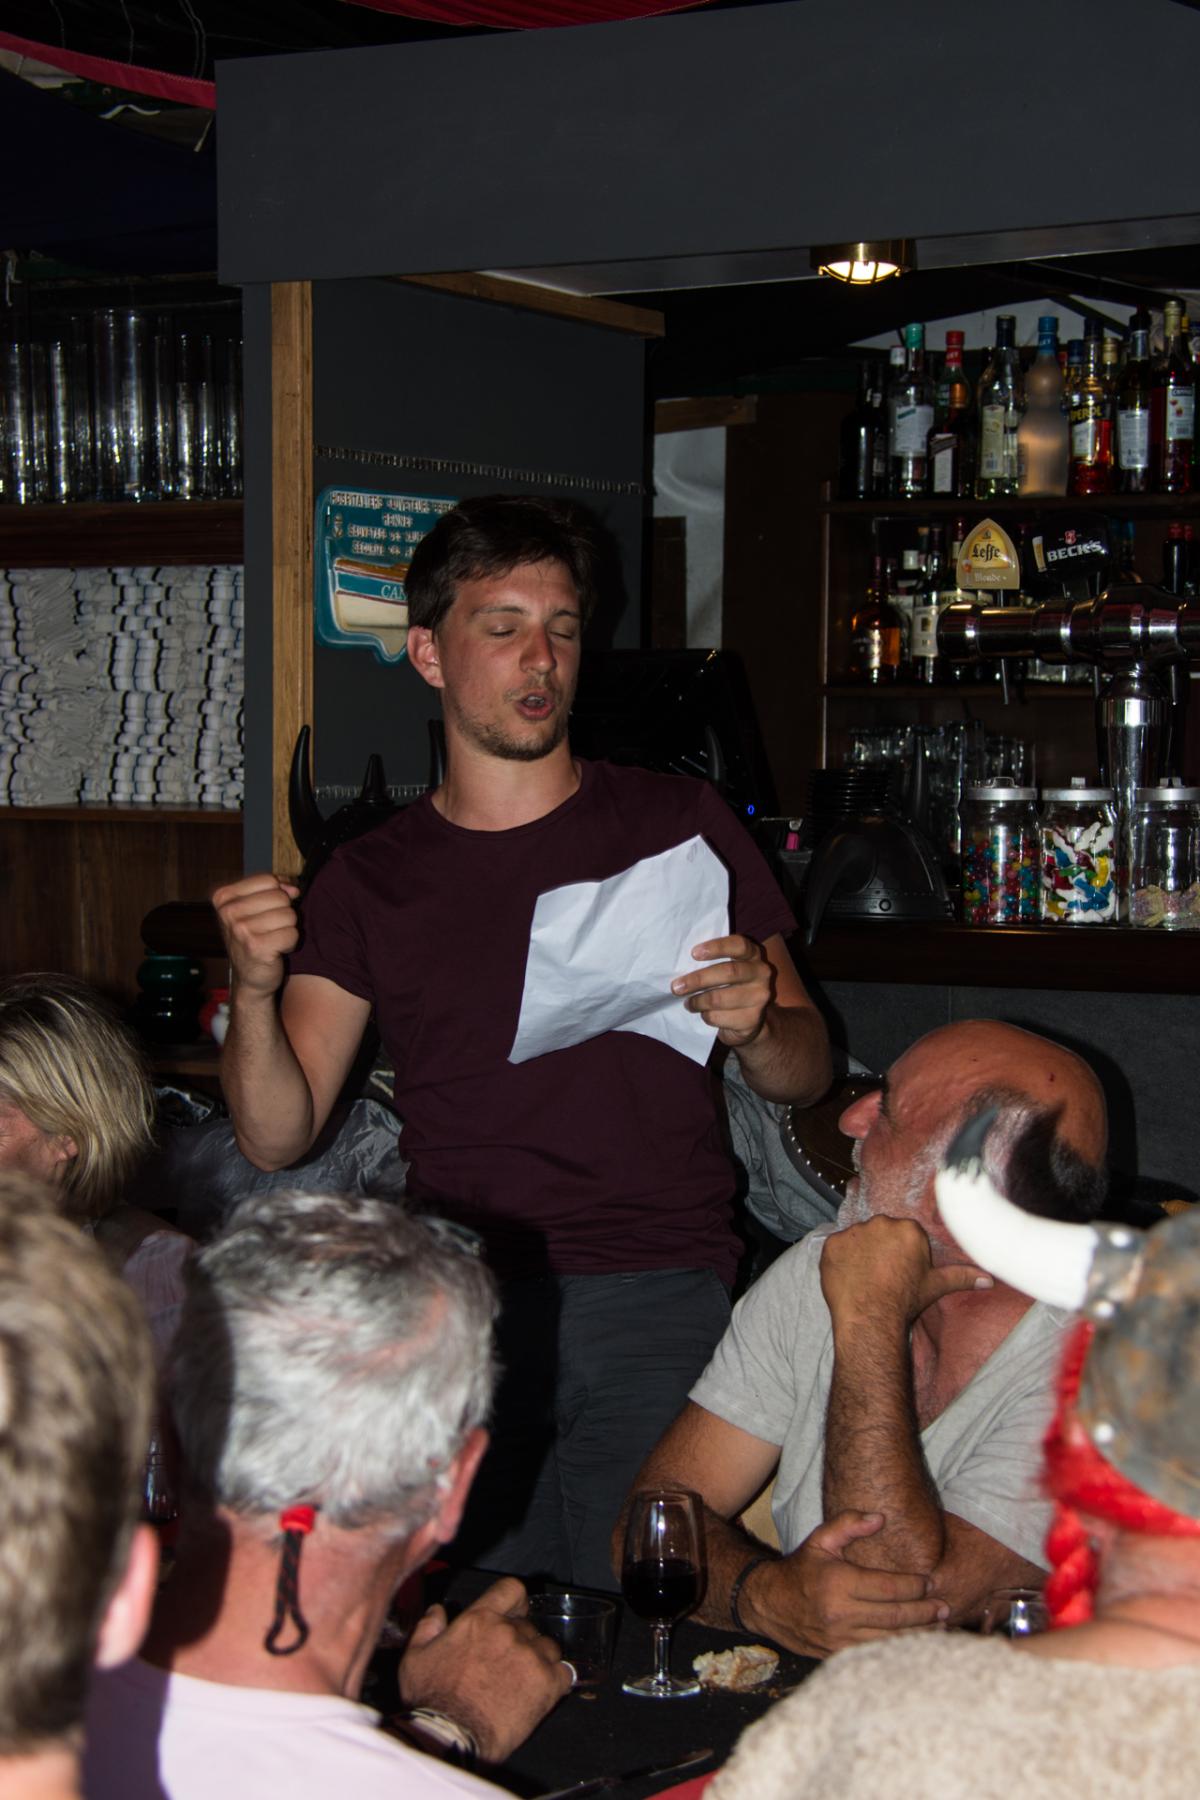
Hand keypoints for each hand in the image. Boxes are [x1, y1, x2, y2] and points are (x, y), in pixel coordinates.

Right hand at [212, 873, 301, 998]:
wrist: (250, 977)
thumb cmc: (254, 938)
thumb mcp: (255, 907)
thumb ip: (273, 889)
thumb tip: (293, 889)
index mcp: (224, 897)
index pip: (268, 880)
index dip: (278, 893)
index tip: (271, 909)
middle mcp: (228, 912)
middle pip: (280, 897)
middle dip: (283, 913)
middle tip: (270, 929)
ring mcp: (240, 930)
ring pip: (289, 915)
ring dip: (287, 928)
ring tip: (273, 939)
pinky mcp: (256, 947)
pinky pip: (292, 934)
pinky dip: (290, 943)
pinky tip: (277, 950)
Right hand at [397, 1577, 571, 1762]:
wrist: (451, 1736)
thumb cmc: (431, 1699)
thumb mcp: (415, 1658)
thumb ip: (427, 1628)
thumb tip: (437, 1612)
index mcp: (479, 1619)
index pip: (511, 1590)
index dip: (517, 1601)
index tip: (516, 1613)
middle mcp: (508, 1631)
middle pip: (528, 1626)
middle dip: (521, 1643)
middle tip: (507, 1666)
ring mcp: (530, 1656)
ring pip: (548, 1648)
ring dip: (540, 1660)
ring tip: (524, 1682)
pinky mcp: (546, 1683)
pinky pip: (565, 1673)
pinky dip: (557, 1681)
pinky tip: (543, 1692)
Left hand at [671, 934, 772, 1046]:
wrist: (749, 1022)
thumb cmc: (730, 988)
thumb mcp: (725, 970)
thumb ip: (712, 963)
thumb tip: (680, 964)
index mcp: (753, 954)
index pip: (739, 945)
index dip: (717, 947)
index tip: (693, 954)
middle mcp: (761, 973)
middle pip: (729, 972)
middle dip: (698, 979)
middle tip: (677, 986)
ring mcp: (760, 997)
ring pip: (720, 998)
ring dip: (698, 1001)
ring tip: (688, 1003)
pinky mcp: (752, 1019)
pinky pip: (719, 1017)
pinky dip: (706, 1016)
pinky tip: (704, 1014)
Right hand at [743, 1511, 949, 1658]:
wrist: (769, 1604)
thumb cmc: (801, 1569)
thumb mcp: (820, 1540)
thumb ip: (849, 1524)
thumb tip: (880, 1518)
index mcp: (838, 1583)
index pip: (888, 1588)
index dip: (915, 1586)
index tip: (932, 1582)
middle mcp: (840, 1614)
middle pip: (895, 1617)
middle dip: (925, 1613)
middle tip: (946, 1608)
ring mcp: (839, 1639)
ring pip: (889, 1640)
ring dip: (918, 1635)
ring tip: (939, 1628)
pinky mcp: (838, 1655)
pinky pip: (876, 1654)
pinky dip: (898, 1650)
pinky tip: (915, 1644)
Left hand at [820, 1215, 990, 1330]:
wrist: (872, 1317)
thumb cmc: (906, 1300)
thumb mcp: (936, 1286)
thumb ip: (961, 1276)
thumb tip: (989, 1279)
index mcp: (908, 1229)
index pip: (903, 1235)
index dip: (901, 1254)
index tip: (899, 1271)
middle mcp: (881, 1223)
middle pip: (880, 1233)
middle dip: (880, 1249)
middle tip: (882, 1275)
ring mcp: (854, 1232)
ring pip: (858, 1239)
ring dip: (859, 1253)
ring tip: (864, 1278)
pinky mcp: (832, 1243)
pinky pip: (836, 1247)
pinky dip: (840, 1260)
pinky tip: (848, 1278)